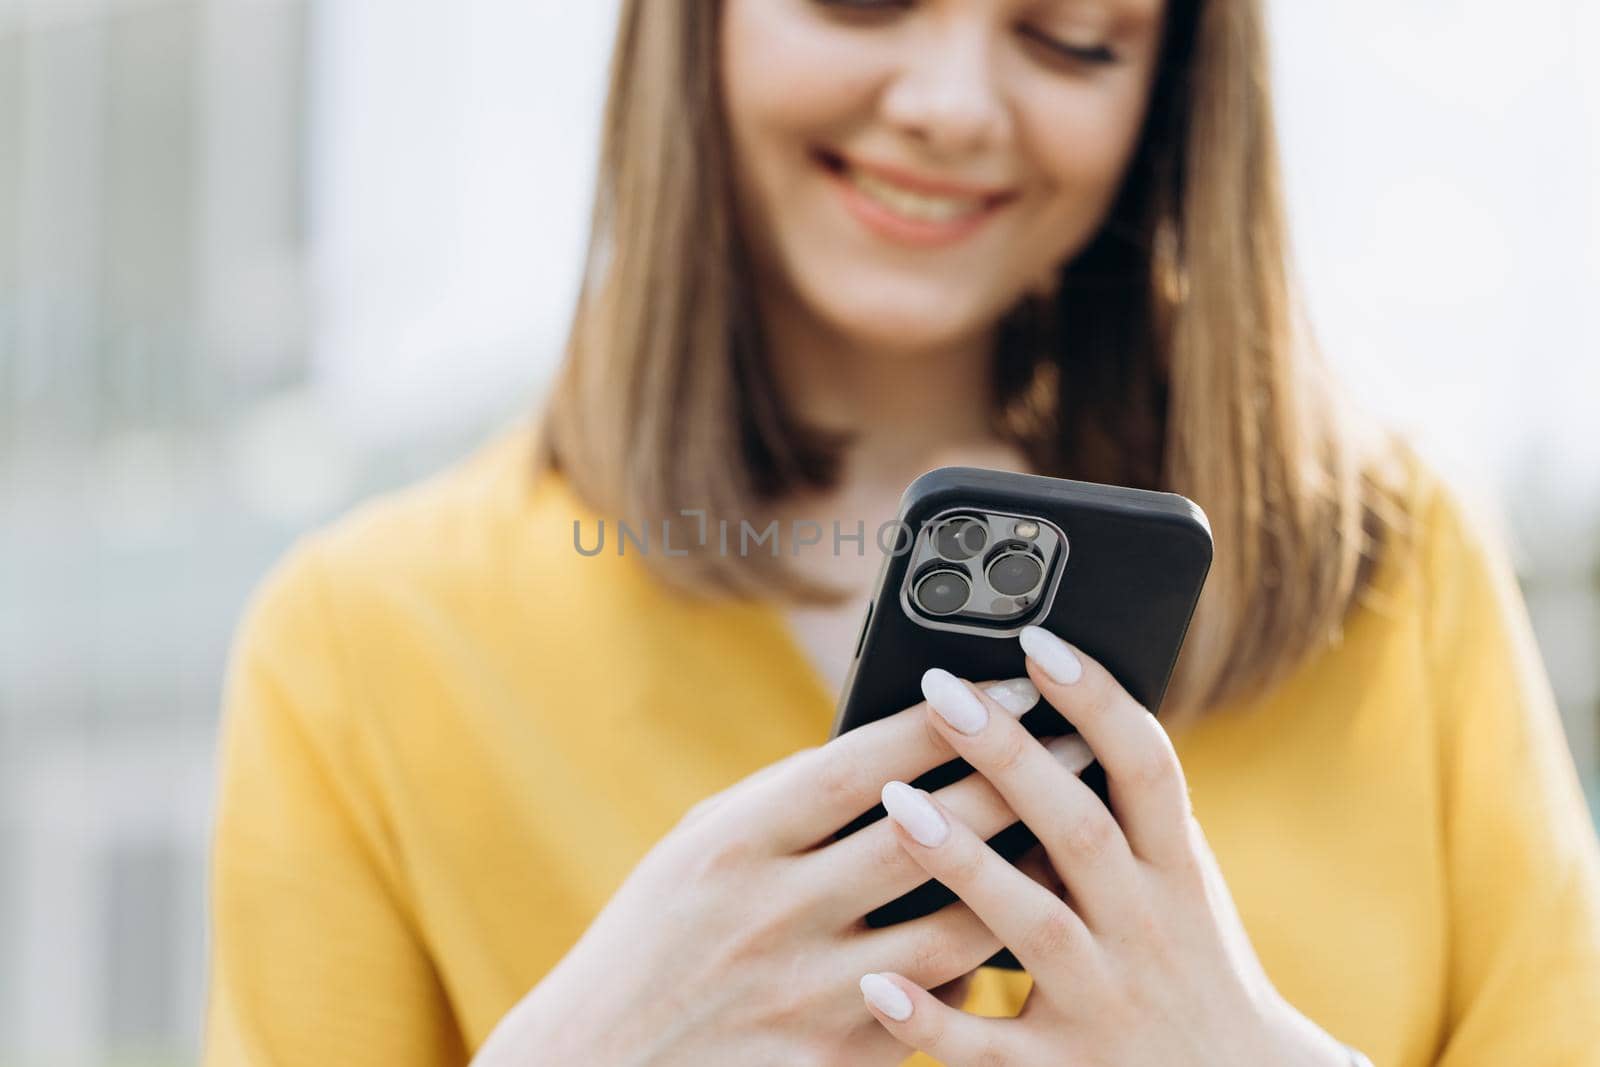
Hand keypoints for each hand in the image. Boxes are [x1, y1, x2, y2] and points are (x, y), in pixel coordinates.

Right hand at [473, 676, 1054, 1066]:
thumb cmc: (654, 937)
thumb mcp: (699, 848)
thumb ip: (790, 803)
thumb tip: (897, 750)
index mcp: (734, 841)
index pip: (863, 765)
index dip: (951, 722)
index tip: (1019, 685)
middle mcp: (774, 913)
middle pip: (928, 834)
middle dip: (1019, 780)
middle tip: (1084, 741)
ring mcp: (808, 994)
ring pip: (956, 928)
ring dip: (1028, 876)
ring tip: (1082, 834)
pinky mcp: (835, 1061)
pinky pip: (936, 1006)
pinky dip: (984, 966)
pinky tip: (1029, 932)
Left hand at [856, 626, 1353, 1066]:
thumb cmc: (1183, 965)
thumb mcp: (1174, 886)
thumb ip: (1115, 817)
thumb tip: (1025, 716)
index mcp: (1176, 874)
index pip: (1148, 768)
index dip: (1098, 700)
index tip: (1037, 639)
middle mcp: (1146, 931)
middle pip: (1080, 830)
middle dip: (1011, 757)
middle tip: (940, 690)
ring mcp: (1104, 1005)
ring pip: (1034, 927)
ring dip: (965, 863)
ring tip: (895, 802)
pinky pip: (988, 1048)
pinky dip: (931, 1020)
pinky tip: (874, 984)